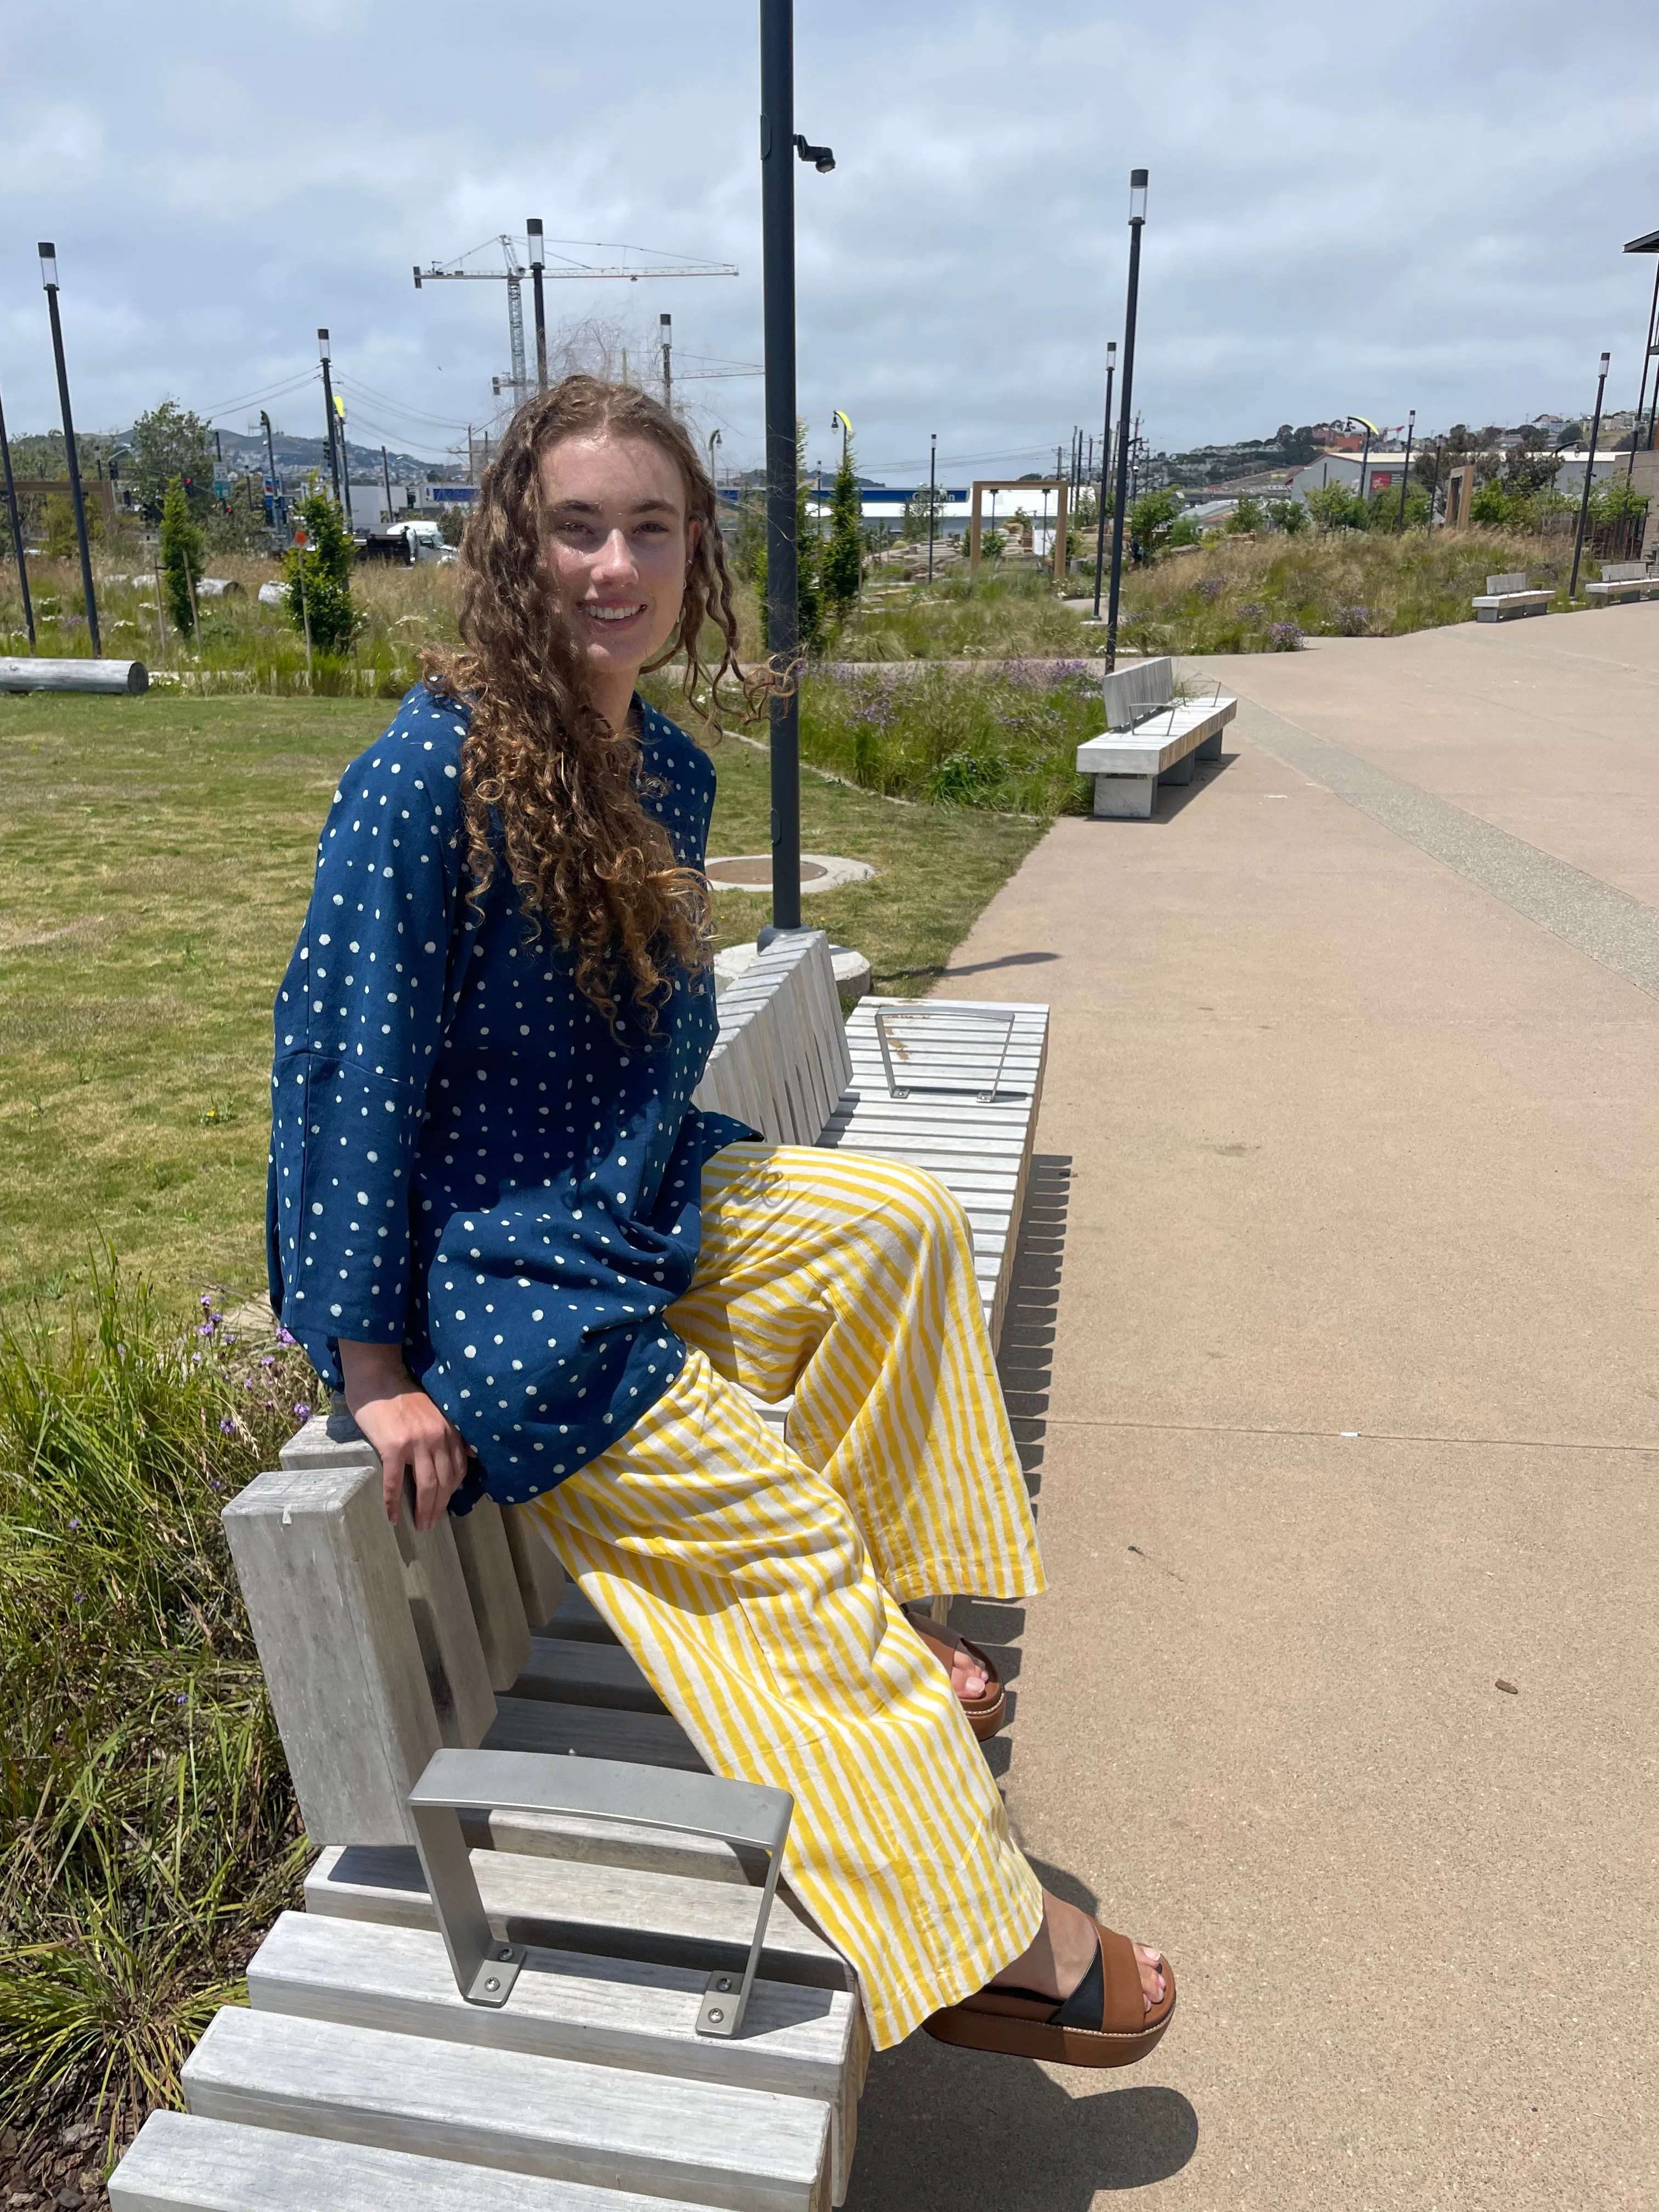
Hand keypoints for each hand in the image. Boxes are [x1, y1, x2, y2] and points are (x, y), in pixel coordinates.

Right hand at [338, 1341, 468, 1530]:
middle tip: (430, 1525)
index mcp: (449, 1430)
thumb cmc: (402, 1397)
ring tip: (420, 1526)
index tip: (445, 1507)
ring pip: (426, 1485)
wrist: (378, 1381)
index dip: (452, 1492)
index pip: (458, 1469)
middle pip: (444, 1482)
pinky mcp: (393, 1447)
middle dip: (439, 1507)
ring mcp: (416, 1442)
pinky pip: (395, 1481)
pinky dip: (394, 1502)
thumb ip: (449, 1433)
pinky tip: (392, 1517)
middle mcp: (437, 1437)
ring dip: (424, 1510)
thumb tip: (470, 1454)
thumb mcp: (435, 1413)